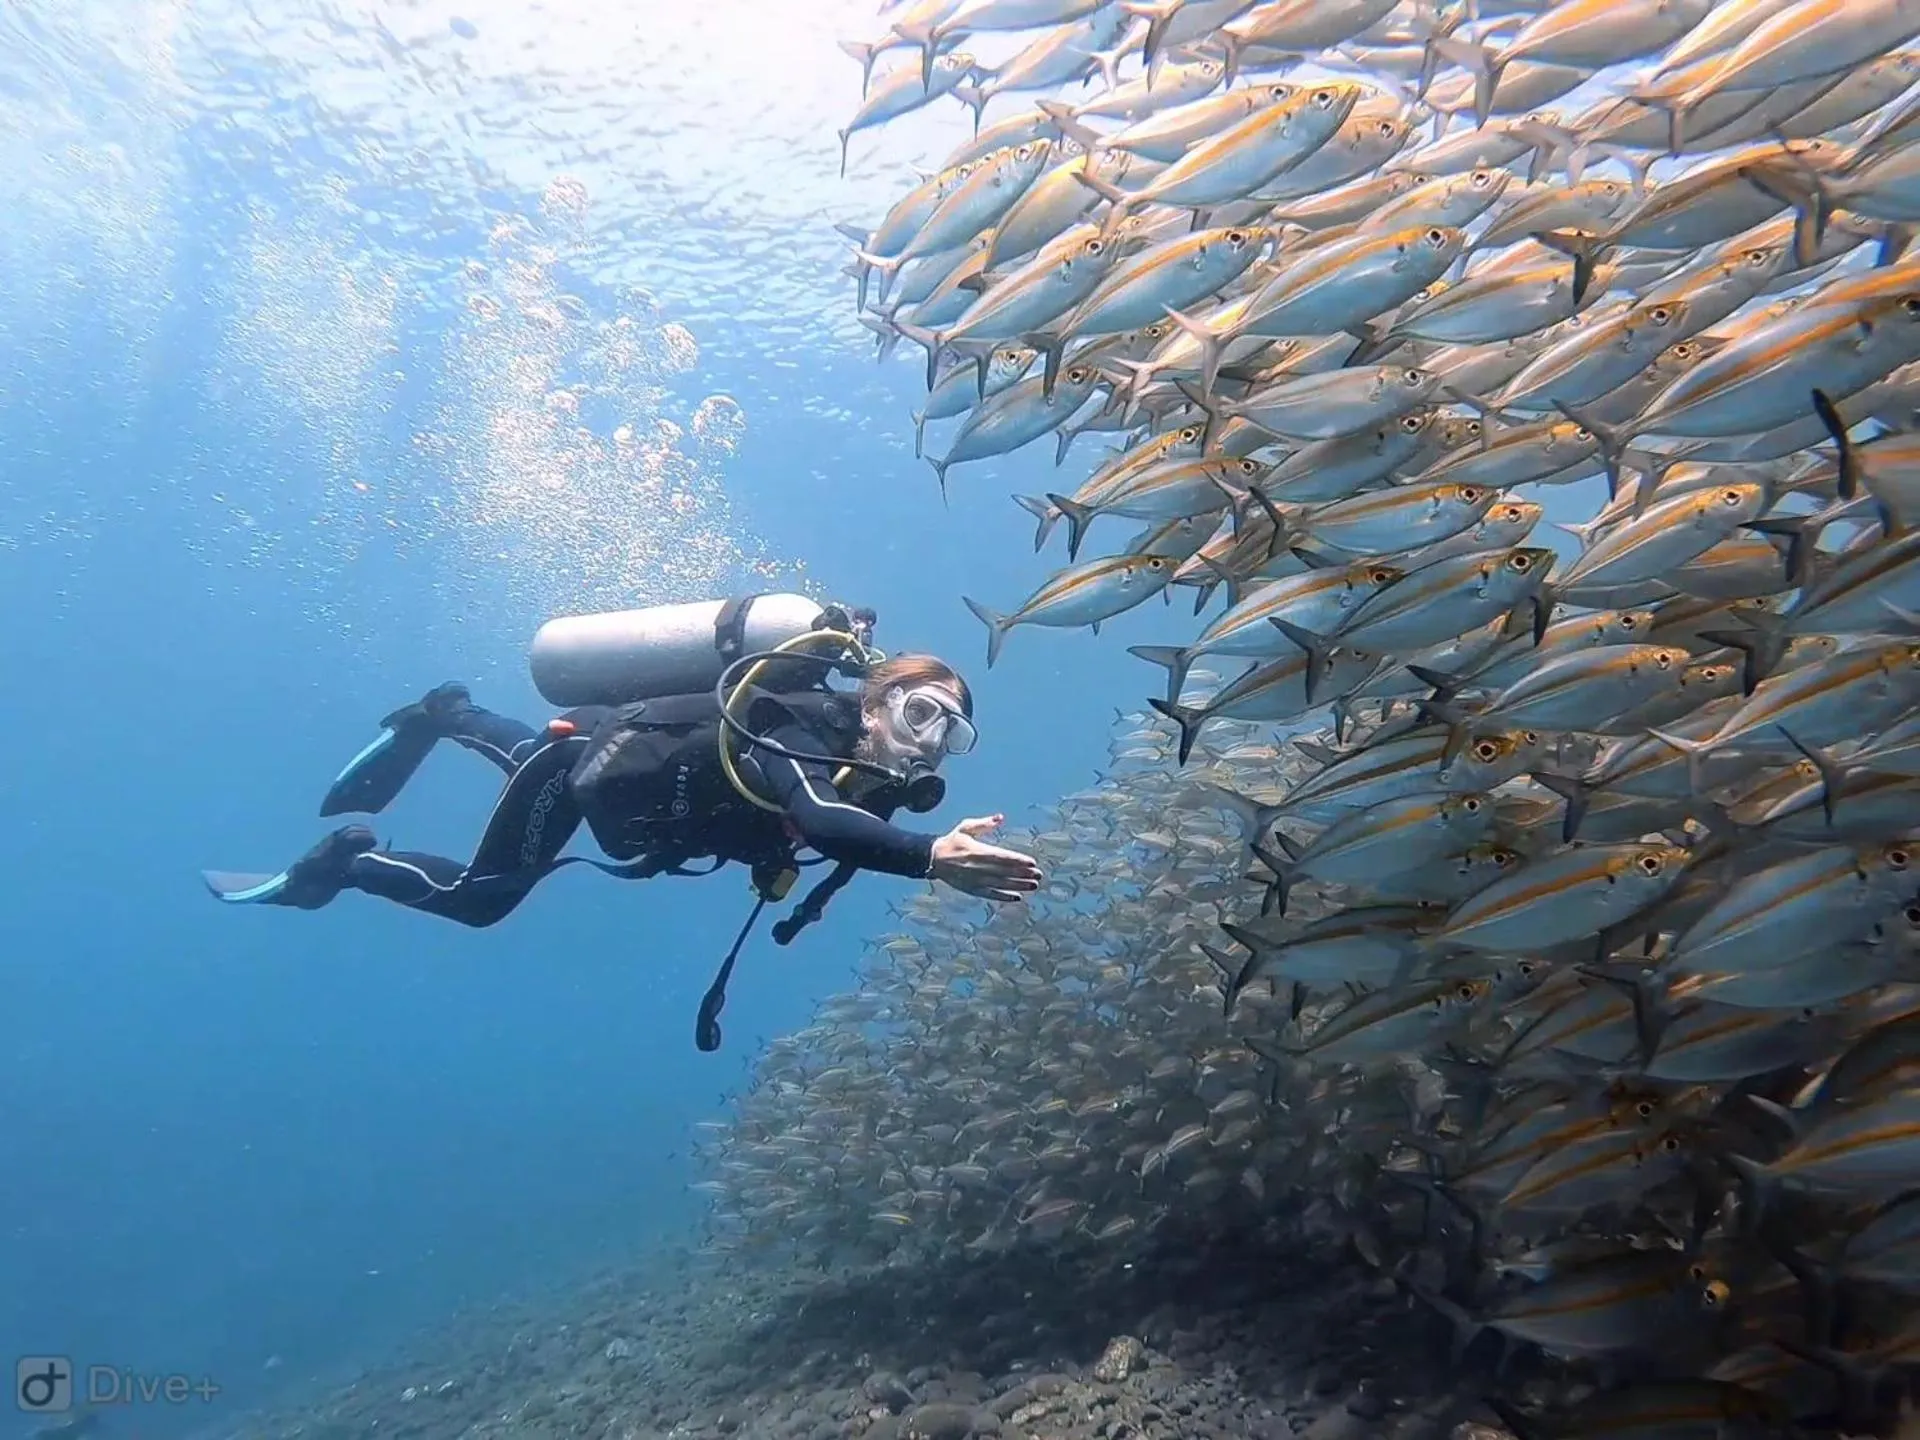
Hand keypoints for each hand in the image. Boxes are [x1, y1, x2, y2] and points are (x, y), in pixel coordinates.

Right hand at [928, 814, 1043, 902]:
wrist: (934, 859)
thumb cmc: (953, 841)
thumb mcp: (966, 828)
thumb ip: (984, 823)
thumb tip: (1001, 817)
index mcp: (978, 851)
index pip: (1003, 857)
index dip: (1018, 861)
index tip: (1032, 862)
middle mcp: (978, 867)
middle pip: (1005, 872)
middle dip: (1023, 874)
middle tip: (1039, 875)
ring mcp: (976, 880)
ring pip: (1001, 885)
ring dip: (1019, 886)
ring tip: (1033, 885)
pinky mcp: (972, 889)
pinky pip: (991, 895)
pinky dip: (1004, 897)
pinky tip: (1017, 897)